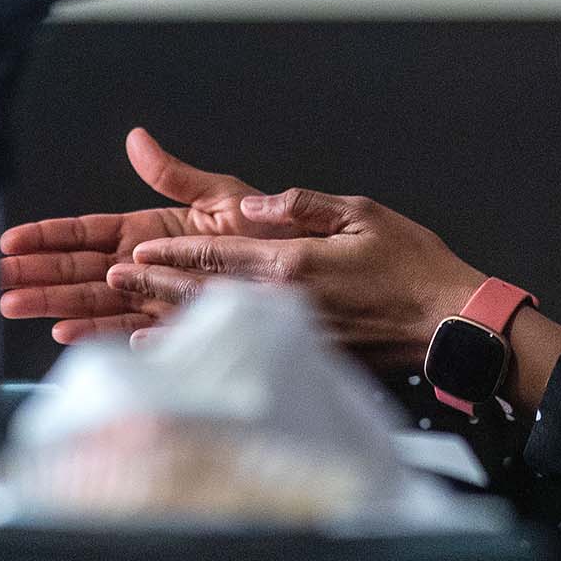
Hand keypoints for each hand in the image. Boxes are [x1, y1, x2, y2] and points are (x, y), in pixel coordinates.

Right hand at [0, 129, 299, 342]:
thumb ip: (175, 175)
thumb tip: (137, 140)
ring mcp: (155, 294)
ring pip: (94, 299)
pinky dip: (98, 331)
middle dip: (37, 274)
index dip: (49, 236)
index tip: (12, 241)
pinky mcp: (173, 321)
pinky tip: (66, 332)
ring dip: (53, 303)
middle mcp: (146, 265)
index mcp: (150, 230)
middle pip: (79, 269)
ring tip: (14, 305)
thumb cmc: (268, 231)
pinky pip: (130, 327)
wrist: (307, 270)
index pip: (88, 233)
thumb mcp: (222, 195)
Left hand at [107, 184, 487, 369]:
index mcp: (295, 264)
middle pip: (207, 295)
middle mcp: (287, 304)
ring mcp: (295, 335)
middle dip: (155, 288)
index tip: (134, 256)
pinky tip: (189, 357)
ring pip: (221, 327)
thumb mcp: (363, 213)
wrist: (448, 322)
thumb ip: (304, 205)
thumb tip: (256, 203)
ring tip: (130, 325)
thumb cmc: (413, 266)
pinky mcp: (308, 355)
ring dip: (172, 324)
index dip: (172, 257)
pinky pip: (246, 351)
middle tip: (112, 283)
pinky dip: (211, 352)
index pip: (219, 259)